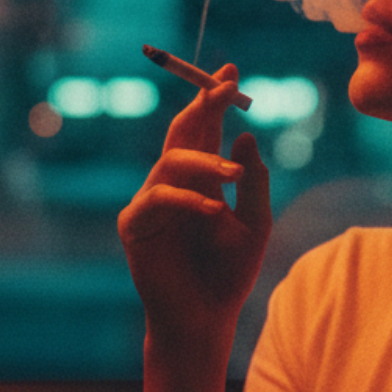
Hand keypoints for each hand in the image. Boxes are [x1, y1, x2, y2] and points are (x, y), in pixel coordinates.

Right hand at [119, 64, 271, 352]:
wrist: (205, 319)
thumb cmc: (229, 274)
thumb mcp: (256, 224)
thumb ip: (252, 182)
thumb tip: (245, 136)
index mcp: (201, 179)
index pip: (206, 129)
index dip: (214, 99)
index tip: (231, 72)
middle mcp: (173, 183)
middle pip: (182, 132)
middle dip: (203, 105)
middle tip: (225, 87)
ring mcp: (151, 202)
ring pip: (171, 161)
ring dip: (205, 162)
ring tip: (232, 177)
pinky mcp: (135, 225)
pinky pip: (157, 198)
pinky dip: (186, 200)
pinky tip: (212, 211)